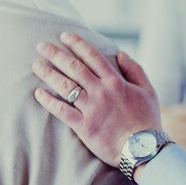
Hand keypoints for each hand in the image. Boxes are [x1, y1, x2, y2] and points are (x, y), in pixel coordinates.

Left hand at [32, 32, 161, 167]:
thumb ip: (135, 70)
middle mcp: (101, 92)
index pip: (93, 57)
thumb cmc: (147, 120)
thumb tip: (122, 54)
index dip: (77, 44)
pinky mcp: (84, 126)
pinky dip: (49, 101)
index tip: (65, 36)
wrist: (143, 148)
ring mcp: (91, 108)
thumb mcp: (148, 91)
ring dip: (48, 73)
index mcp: (116, 82)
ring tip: (36, 65)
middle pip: (74, 68)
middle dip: (56, 55)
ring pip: (65, 86)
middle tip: (41, 46)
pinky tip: (38, 93)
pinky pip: (62, 111)